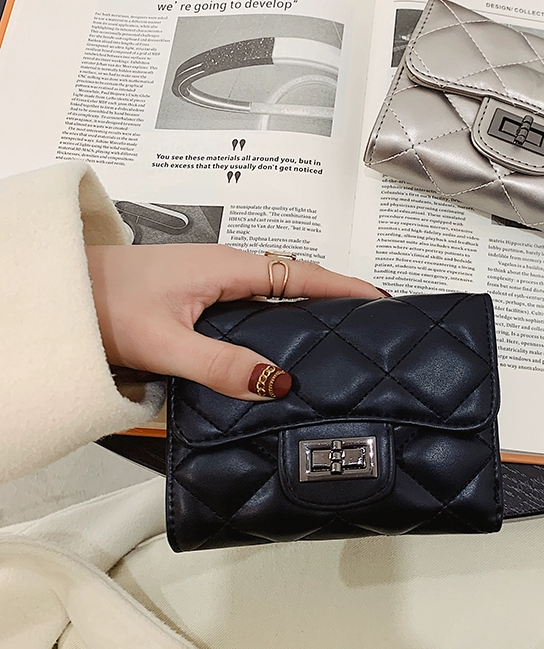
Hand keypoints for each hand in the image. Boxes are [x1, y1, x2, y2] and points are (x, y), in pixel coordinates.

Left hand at [85, 244, 385, 399]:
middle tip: (369, 316)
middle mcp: (223, 267)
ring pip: (272, 288)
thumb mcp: (164, 342)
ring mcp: (211, 278)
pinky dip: (278, 311)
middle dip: (334, 292)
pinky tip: (279, 334)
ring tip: (336, 327)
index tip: (377, 298)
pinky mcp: (198, 293)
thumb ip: (220, 363)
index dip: (342, 286)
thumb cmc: (103, 305)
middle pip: (294, 278)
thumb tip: (276, 381)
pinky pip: (252, 298)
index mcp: (225, 268)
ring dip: (307, 302)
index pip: (299, 275)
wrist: (61, 292)